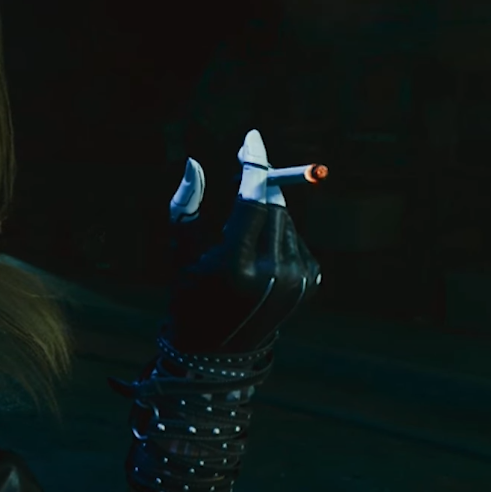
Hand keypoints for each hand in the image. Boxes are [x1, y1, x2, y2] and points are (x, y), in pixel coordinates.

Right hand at [164, 129, 320, 355]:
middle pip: (272, 205)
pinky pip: (296, 238)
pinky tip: (260, 259)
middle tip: (242, 174)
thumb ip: (185, 206)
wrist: (218, 352)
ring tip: (242, 242)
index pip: (252, 200)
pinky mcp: (310, 282)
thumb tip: (195, 163)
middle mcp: (272, 273)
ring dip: (266, 213)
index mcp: (235, 266)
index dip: (254, 165)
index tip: (251, 139)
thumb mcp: (180, 253)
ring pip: (286, 220)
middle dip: (257, 187)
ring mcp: (296, 280)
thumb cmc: (189, 296)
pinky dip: (278, 236)